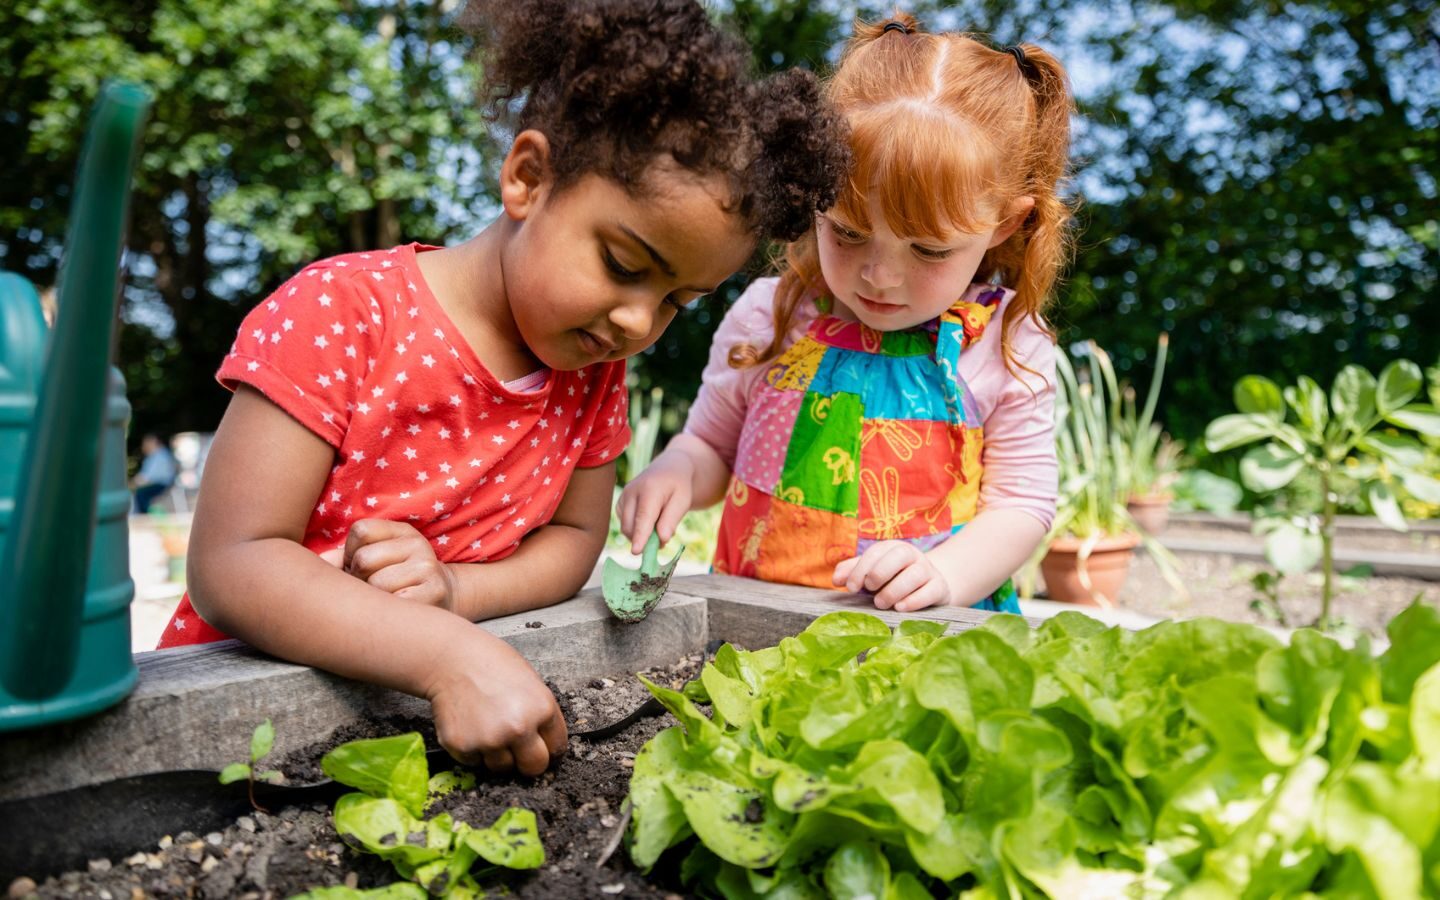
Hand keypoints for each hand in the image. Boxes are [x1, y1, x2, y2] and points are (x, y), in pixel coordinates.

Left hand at [341, 519, 459, 610]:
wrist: (446, 599)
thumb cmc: (398, 580)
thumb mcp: (380, 559)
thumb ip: (345, 558)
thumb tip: (321, 564)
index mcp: (403, 531)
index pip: (361, 530)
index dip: (350, 552)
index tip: (361, 567)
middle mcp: (418, 545)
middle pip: (363, 560)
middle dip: (359, 578)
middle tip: (371, 589)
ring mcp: (428, 568)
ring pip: (376, 585)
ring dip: (374, 599)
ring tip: (385, 600)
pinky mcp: (434, 593)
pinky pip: (393, 604)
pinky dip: (388, 613)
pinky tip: (397, 612)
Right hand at [428, 633, 568, 774]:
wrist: (450, 658)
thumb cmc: (490, 663)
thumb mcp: (530, 682)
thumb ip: (540, 714)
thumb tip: (545, 742)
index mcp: (542, 709)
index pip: (557, 747)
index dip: (550, 748)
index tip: (542, 747)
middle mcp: (518, 728)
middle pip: (534, 767)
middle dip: (528, 761)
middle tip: (517, 749)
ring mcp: (490, 740)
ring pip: (502, 767)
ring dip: (497, 754)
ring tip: (488, 726)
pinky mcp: (463, 747)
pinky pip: (474, 762)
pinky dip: (473, 749)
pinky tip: (471, 725)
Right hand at [616, 450, 693, 553]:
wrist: (667, 469)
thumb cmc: (678, 486)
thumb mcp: (683, 501)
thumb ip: (671, 519)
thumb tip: (661, 539)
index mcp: (650, 489)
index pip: (644, 517)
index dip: (640, 536)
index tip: (636, 552)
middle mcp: (631, 491)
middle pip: (631, 526)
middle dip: (645, 539)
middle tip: (664, 539)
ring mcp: (623, 497)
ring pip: (626, 528)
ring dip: (641, 535)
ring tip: (659, 525)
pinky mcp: (619, 503)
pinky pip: (625, 524)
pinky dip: (636, 529)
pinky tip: (649, 521)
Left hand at [833, 541, 953, 612]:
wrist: (928, 587)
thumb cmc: (893, 579)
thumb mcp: (872, 572)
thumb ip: (853, 572)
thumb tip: (836, 580)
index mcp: (892, 548)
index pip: (876, 552)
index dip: (861, 569)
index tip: (851, 588)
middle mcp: (912, 555)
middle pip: (899, 555)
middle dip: (880, 573)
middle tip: (870, 591)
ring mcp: (928, 570)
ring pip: (915, 574)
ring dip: (895, 590)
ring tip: (882, 603)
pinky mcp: (939, 587)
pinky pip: (930, 591)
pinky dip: (914, 600)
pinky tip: (900, 608)